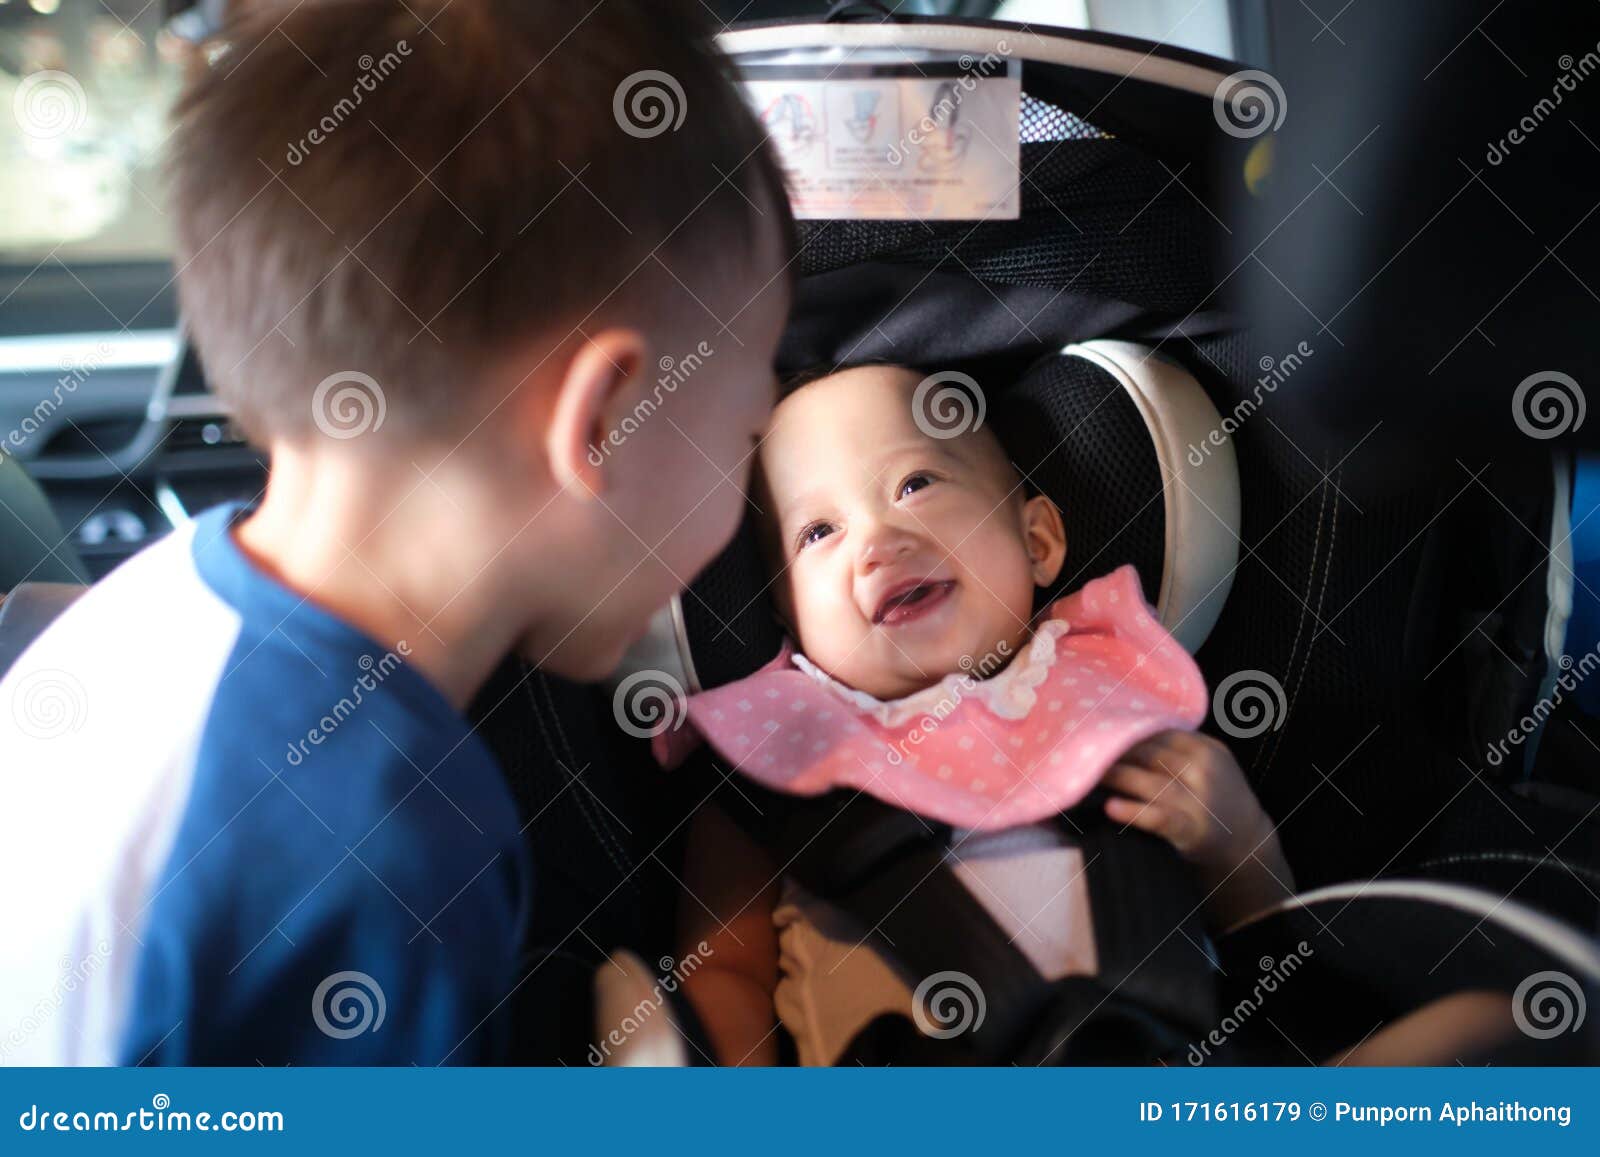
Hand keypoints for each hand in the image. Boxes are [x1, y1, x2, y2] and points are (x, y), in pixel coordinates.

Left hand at [1102, 730, 1293, 925]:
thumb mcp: (1207, 764)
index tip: (1093, 728)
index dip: (1124, 730)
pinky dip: (1135, 812)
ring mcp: (1200, 801)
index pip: (1159, 732)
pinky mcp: (1192, 830)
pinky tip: (1111, 808)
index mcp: (1205, 748)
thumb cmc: (1213, 798)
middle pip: (1151, 755)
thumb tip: (1120, 727)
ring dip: (1116, 777)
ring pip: (1151, 782)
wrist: (1247, 844)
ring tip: (1083, 773)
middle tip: (1078, 748)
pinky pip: (1161, 818)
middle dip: (1114, 752)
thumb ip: (1175, 747)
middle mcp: (1204, 770)